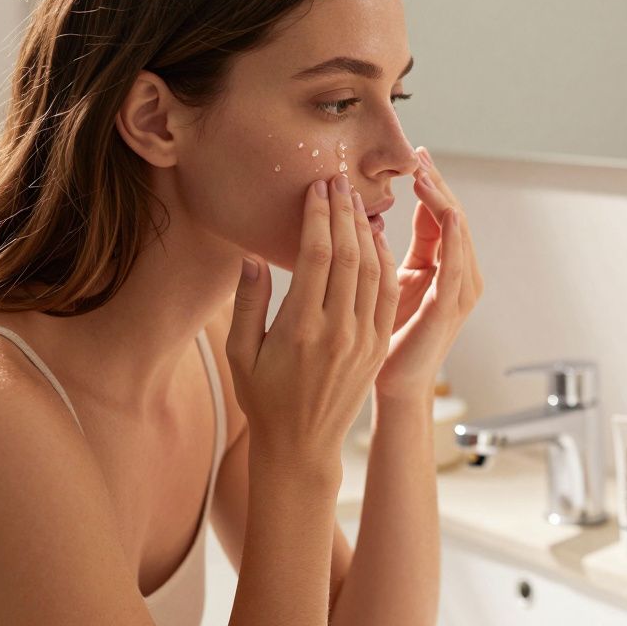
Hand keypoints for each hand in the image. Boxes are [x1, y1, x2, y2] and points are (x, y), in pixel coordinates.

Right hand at [225, 174, 398, 460]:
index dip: (319, 217)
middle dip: (345, 212)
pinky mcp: (377, 346)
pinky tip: (375, 239)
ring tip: (357, 201)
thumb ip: (248, 302)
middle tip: (339, 180)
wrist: (302, 446)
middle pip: (350, 255)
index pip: (317, 256)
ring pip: (373, 271)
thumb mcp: (240, 353)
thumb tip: (252, 255)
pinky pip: (386, 294)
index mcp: (300, 329)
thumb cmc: (263, 398)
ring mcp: (363, 339)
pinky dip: (384, 261)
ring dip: (367, 231)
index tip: (317, 188)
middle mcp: (337, 330)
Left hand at [373, 146, 483, 402]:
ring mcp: (458, 292)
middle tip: (419, 155)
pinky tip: (441, 209)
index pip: (440, 217)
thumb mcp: (385, 288)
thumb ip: (384, 255)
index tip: (412, 158)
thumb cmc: (386, 342)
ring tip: (424, 173)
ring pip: (457, 232)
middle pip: (452, 218)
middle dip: (437, 185)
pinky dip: (451, 234)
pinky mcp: (449, 307)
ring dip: (442, 200)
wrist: (393, 388)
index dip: (429, 187)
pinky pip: (455, 263)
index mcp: (442, 271)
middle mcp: (459, 277)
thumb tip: (370, 220)